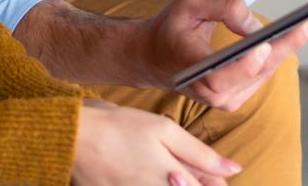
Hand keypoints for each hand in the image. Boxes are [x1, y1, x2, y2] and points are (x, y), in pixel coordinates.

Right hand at [72, 98, 238, 185]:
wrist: (72, 137)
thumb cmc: (119, 127)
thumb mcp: (164, 131)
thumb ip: (200, 153)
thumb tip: (235, 169)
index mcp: (174, 180)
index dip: (214, 182)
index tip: (211, 174)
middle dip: (193, 182)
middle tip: (175, 167)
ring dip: (171, 181)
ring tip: (164, 171)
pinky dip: (150, 183)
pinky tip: (147, 175)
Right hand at [141, 0, 307, 111]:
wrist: (154, 56)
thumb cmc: (172, 25)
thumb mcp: (190, 2)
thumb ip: (223, 6)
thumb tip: (256, 25)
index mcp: (191, 68)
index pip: (221, 76)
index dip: (246, 64)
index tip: (265, 44)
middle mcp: (209, 92)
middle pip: (254, 72)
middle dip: (284, 46)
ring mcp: (223, 100)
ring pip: (263, 73)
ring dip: (285, 48)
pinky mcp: (234, 99)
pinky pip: (261, 75)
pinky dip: (275, 55)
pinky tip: (291, 36)